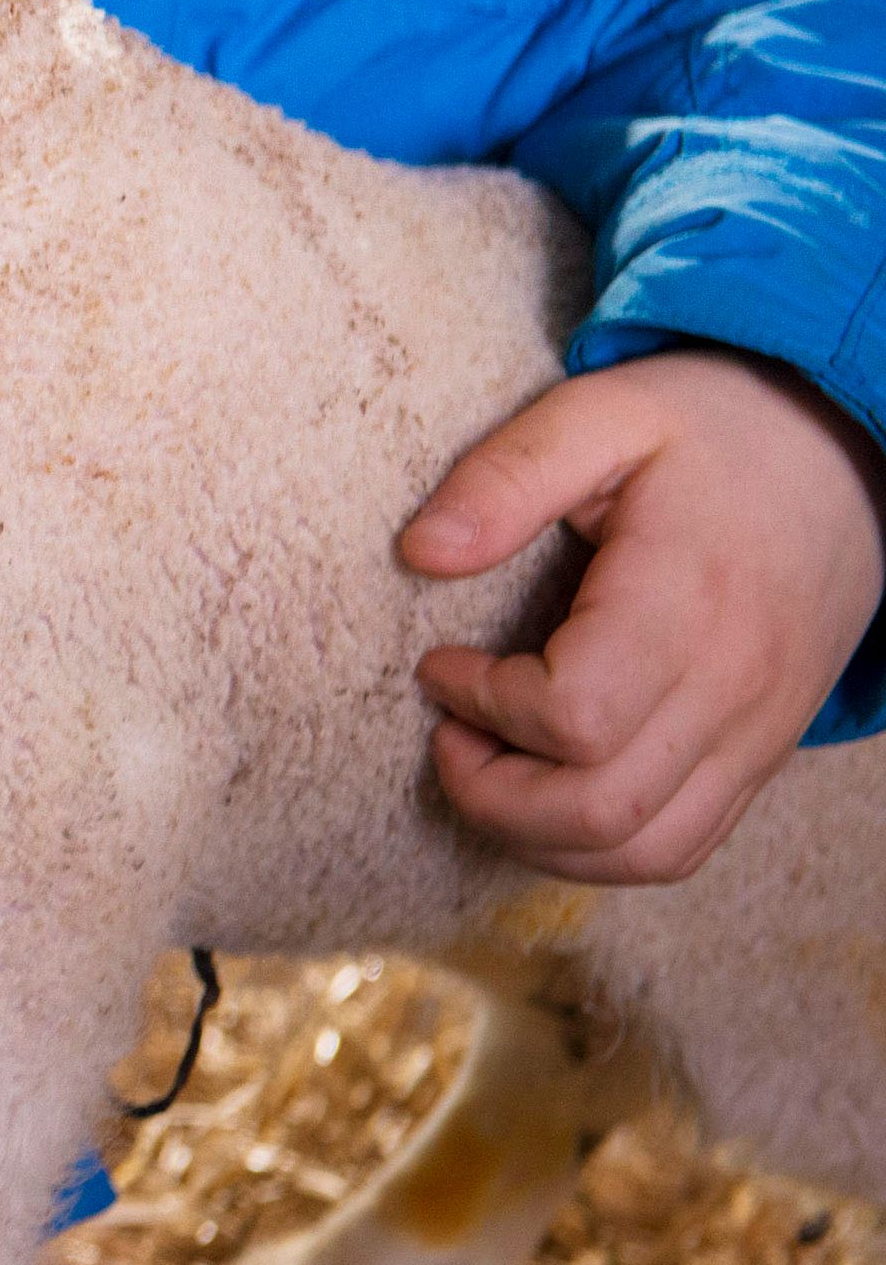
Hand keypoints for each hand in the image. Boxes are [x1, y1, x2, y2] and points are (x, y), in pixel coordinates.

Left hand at [401, 349, 885, 884]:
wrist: (845, 459)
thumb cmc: (711, 433)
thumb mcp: (602, 412)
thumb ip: (507, 476)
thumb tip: (421, 550)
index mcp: (688, 602)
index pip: (576, 716)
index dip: (483, 703)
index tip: (441, 661)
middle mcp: (733, 688)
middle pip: (602, 810)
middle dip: (490, 792)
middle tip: (446, 730)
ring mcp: (755, 735)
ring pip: (644, 851)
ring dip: (537, 834)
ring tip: (484, 762)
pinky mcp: (760, 757)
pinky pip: (682, 846)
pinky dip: (598, 846)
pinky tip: (544, 786)